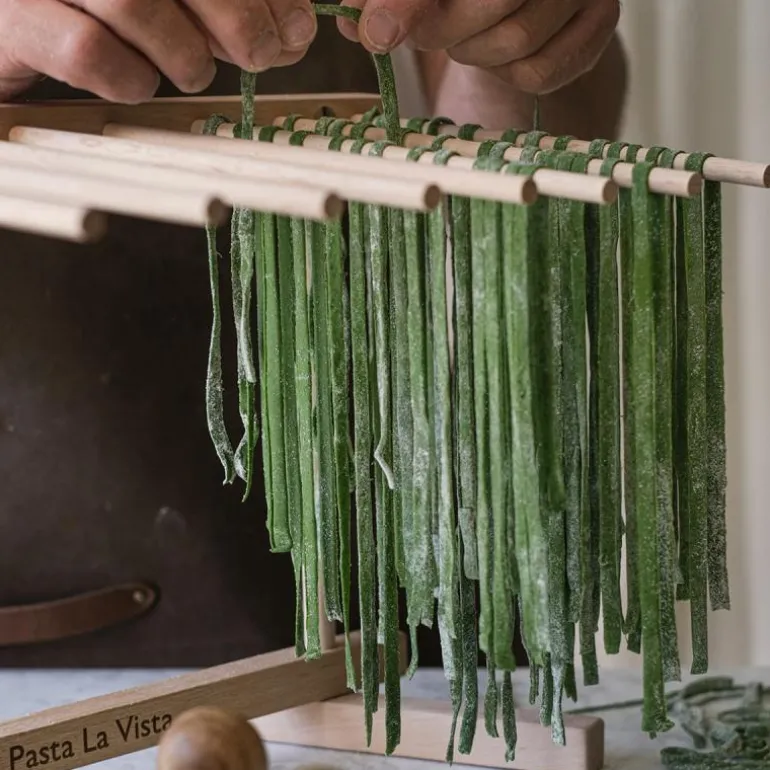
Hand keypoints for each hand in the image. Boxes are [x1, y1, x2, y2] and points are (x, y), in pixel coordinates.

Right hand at [0, 0, 316, 103]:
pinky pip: (87, 50)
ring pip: (132, 2)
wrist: (10, 26)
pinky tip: (138, 81)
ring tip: (192, 72)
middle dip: (239, 20)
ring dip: (185, 53)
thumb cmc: (96, 11)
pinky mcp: (14, 20)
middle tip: (259, 57)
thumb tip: (294, 33)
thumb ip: (230, 10)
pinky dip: (130, 78)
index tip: (295, 30)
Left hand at [338, 0, 619, 94]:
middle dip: (443, 32)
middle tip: (422, 35)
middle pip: (493, 3)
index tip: (377, 31)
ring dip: (475, 53)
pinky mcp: (600, 23)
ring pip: (516, 42)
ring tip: (467, 38)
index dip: (412, 3)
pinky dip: (508, 74)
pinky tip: (502, 52)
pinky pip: (540, 72)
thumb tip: (358, 23)